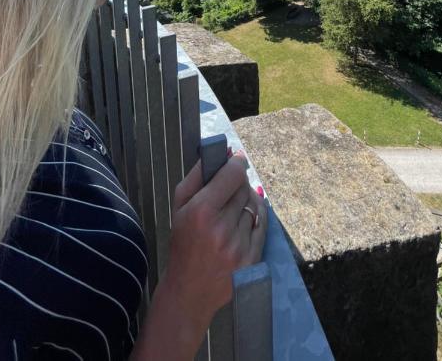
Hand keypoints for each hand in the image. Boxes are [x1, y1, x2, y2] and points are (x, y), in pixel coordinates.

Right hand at [164, 152, 267, 324]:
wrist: (189, 291)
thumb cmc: (182, 243)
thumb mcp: (179, 207)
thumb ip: (197, 175)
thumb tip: (223, 151)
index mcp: (201, 211)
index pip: (232, 174)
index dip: (236, 163)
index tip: (235, 159)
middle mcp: (222, 228)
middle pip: (244, 188)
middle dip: (238, 184)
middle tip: (229, 187)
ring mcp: (239, 245)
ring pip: (254, 205)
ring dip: (246, 201)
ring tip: (232, 208)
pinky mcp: (252, 259)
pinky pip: (262, 224)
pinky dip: (256, 216)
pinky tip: (244, 218)